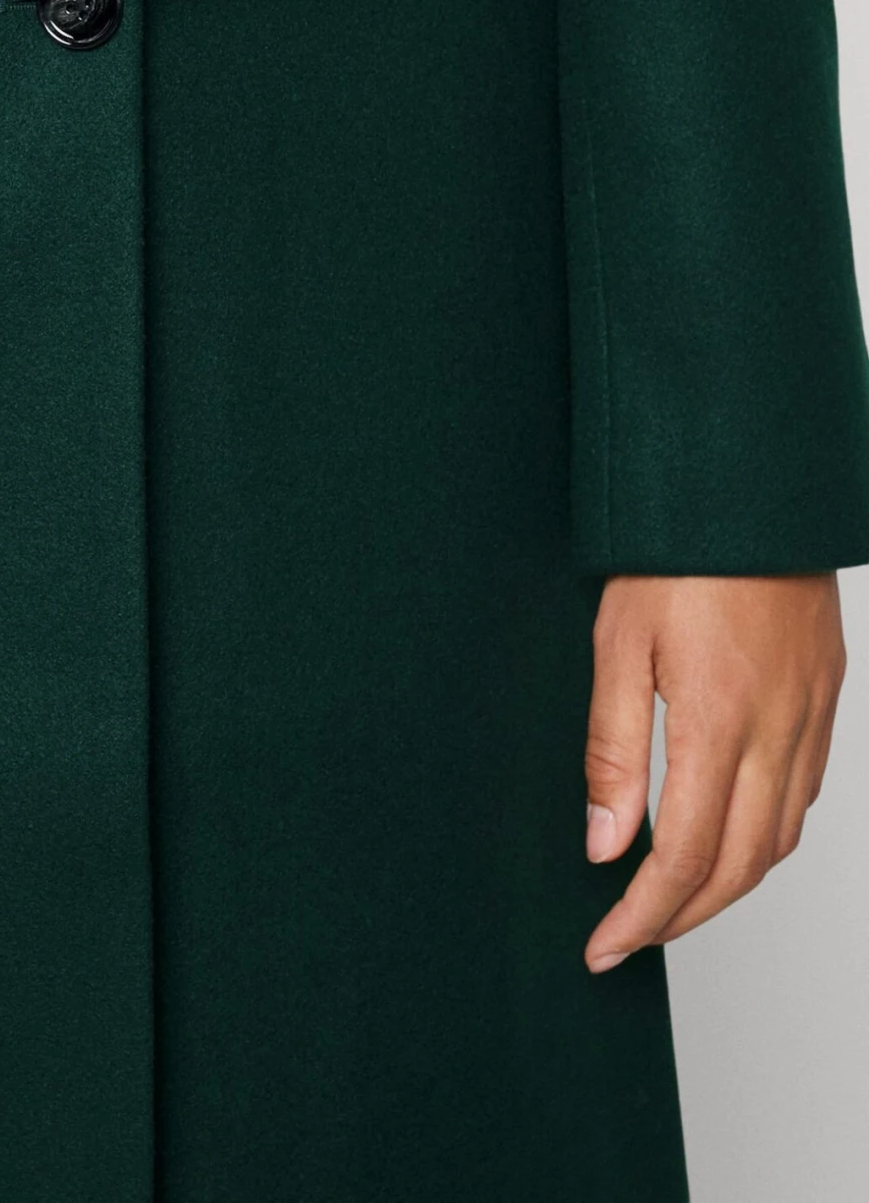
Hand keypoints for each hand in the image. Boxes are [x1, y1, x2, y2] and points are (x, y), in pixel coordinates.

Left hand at [582, 573, 846, 972]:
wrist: (747, 487)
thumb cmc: (672, 553)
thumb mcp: (616, 644)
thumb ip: (612, 749)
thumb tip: (604, 844)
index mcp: (719, 723)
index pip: (684, 857)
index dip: (643, 915)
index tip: (606, 945)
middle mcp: (778, 731)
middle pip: (738, 867)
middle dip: (683, 917)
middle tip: (630, 935)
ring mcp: (811, 716)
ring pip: (779, 840)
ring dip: (727, 884)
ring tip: (670, 898)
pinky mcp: (827, 696)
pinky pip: (803, 794)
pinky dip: (765, 835)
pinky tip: (728, 832)